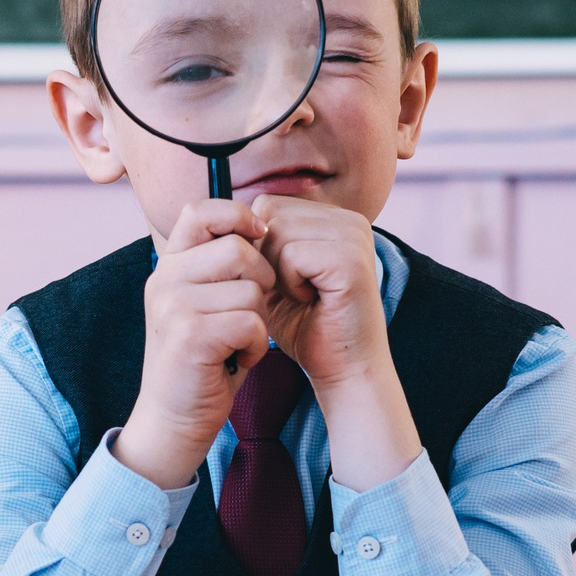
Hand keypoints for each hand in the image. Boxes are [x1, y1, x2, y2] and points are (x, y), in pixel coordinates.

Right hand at [114, 200, 273, 489]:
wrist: (174, 419)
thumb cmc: (204, 360)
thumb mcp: (207, 302)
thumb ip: (223, 267)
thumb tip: (264, 225)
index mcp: (169, 265)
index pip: (200, 210)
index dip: (238, 215)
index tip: (260, 237)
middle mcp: (164, 279)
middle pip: (238, 249)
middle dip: (262, 280)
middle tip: (252, 313)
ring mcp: (173, 306)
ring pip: (251, 289)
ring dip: (260, 320)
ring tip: (240, 342)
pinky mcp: (189, 336)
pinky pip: (251, 322)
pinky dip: (257, 345)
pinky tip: (239, 359)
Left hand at [251, 197, 420, 490]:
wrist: (343, 370)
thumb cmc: (306, 327)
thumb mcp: (274, 277)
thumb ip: (257, 245)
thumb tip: (222, 220)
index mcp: (333, 218)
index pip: (268, 205)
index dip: (257, 246)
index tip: (279, 282)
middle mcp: (348, 219)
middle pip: (270, 212)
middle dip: (264, 257)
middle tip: (289, 291)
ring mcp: (353, 237)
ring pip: (277, 232)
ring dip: (276, 272)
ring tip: (301, 296)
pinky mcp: (351, 260)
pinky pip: (292, 255)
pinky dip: (289, 283)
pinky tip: (309, 301)